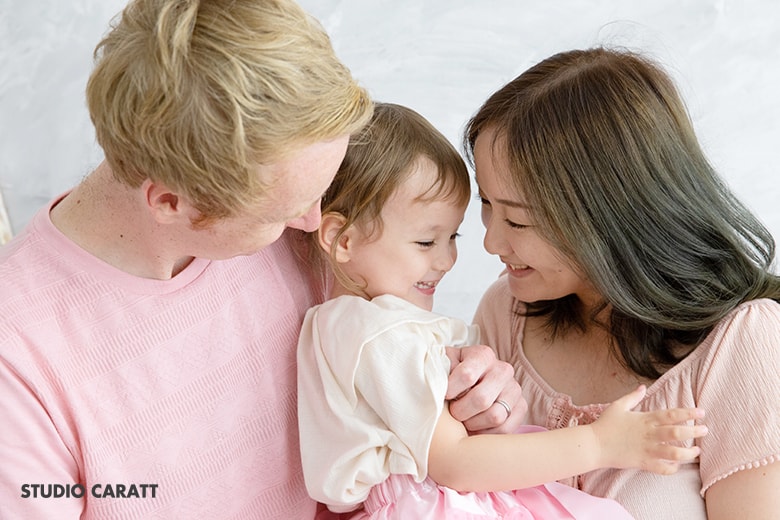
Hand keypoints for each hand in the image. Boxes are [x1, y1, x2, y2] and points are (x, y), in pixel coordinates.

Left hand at [444, 344, 526, 433]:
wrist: (470, 380)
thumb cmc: (452, 373)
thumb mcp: (443, 365)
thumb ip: (440, 371)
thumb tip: (439, 385)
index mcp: (483, 355)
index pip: (467, 374)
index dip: (451, 390)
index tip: (443, 396)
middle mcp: (503, 369)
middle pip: (481, 399)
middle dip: (461, 412)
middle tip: (453, 413)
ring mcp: (514, 388)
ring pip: (495, 416)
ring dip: (474, 424)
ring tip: (464, 420)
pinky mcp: (521, 407)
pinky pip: (505, 428)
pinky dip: (487, 433)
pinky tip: (476, 427)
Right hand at [589, 385, 707, 474]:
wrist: (594, 445)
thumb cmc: (605, 424)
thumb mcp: (618, 406)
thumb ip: (632, 397)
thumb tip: (643, 387)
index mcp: (645, 419)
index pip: (672, 415)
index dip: (688, 413)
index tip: (701, 412)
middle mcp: (649, 434)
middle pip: (677, 433)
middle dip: (694, 432)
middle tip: (705, 430)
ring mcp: (647, 450)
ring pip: (674, 453)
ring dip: (689, 453)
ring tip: (696, 451)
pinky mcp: (643, 463)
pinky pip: (662, 468)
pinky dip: (672, 468)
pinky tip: (677, 465)